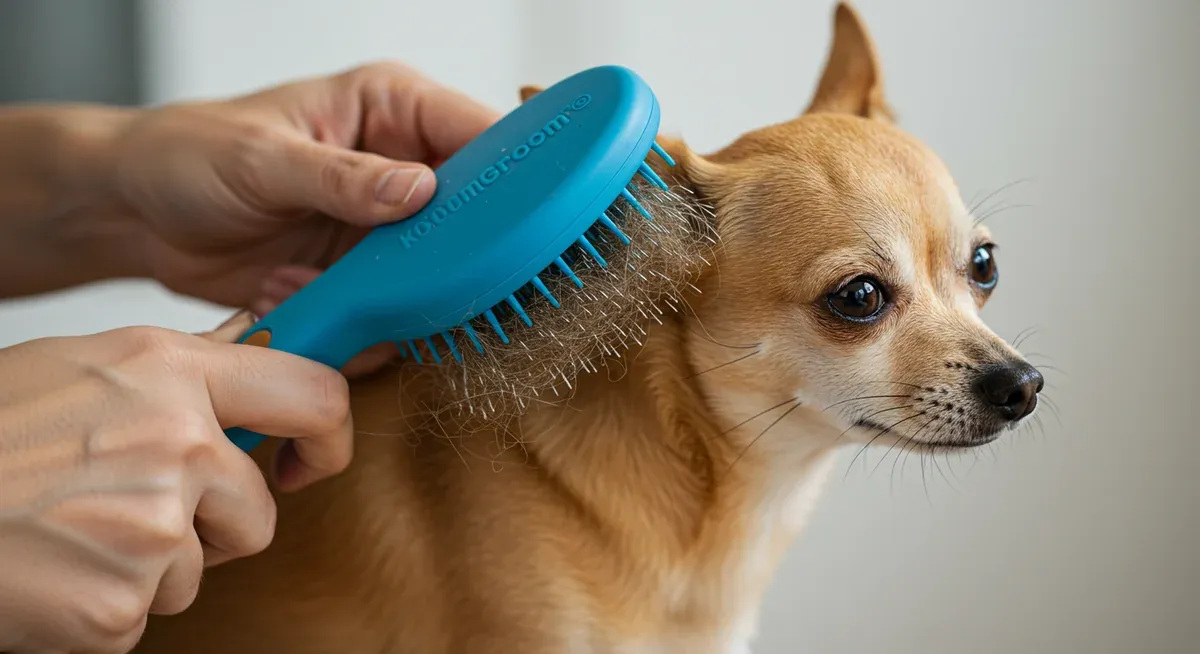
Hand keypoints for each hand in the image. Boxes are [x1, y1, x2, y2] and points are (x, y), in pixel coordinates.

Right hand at [0, 312, 351, 652]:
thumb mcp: (83, 368)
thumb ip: (178, 370)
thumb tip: (256, 348)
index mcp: (166, 369)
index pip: (311, 390)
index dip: (327, 432)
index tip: (311, 456)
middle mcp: (175, 438)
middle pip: (260, 509)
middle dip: (221, 525)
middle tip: (147, 515)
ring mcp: (154, 525)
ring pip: (201, 568)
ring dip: (151, 566)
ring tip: (73, 533)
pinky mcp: (122, 604)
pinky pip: (147, 614)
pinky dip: (104, 607)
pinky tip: (54, 571)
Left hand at [104, 61, 498, 312]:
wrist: (138, 216)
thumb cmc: (190, 154)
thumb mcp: (264, 159)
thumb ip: (343, 178)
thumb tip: (418, 192)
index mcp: (390, 108)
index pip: (477, 132)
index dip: (511, 174)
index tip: (525, 220)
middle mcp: (399, 165)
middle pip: (473, 212)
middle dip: (458, 252)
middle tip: (433, 280)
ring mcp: (383, 225)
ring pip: (437, 269)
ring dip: (399, 293)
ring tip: (330, 284)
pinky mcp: (362, 273)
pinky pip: (393, 306)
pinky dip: (359, 318)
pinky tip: (292, 291)